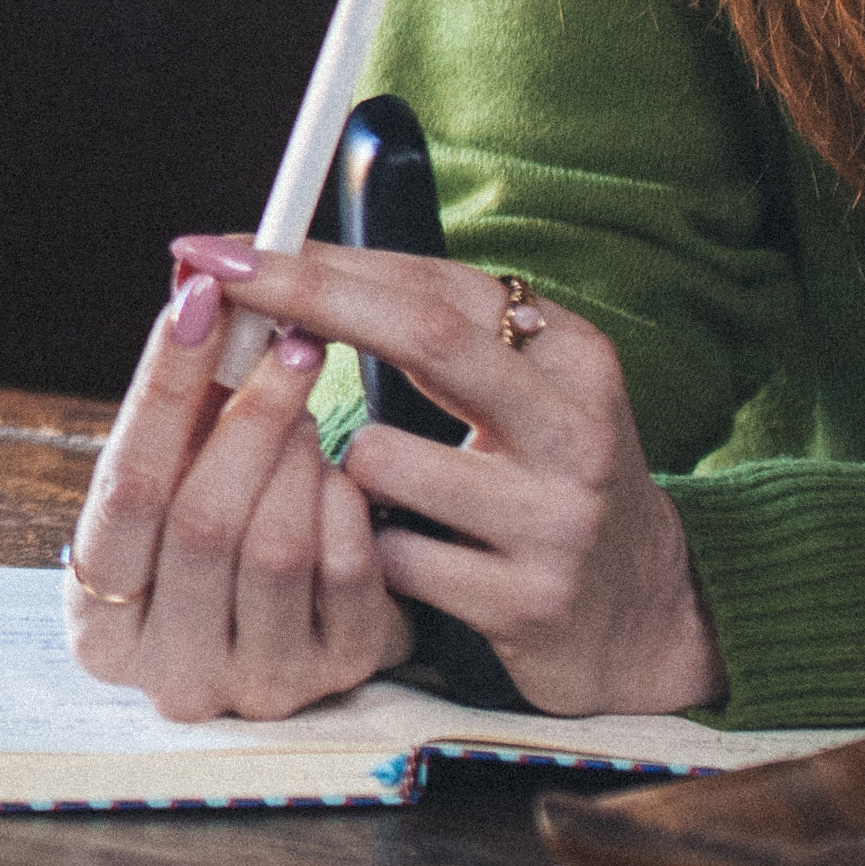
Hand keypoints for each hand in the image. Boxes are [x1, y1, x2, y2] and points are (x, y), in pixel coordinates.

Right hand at [55, 257, 406, 720]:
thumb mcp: (176, 488)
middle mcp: (169, 670)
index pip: (125, 486)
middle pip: (204, 520)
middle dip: (252, 412)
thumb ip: (179, 411)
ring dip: (301, 456)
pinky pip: (350, 571)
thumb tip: (206, 285)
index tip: (199, 298)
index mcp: (101, 621)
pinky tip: (342, 474)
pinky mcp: (338, 678)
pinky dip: (348, 503)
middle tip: (292, 337)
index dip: (162, 386)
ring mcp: (255, 685)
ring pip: (279, 545)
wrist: (295, 634)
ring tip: (310, 412)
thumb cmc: (218, 535)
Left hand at [184, 234, 720, 717]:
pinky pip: (388, 556)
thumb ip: (436, 333)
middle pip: (425, 336)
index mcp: (571, 358)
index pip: (435, 286)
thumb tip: (287, 263)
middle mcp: (575, 429)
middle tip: (221, 280)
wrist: (643, 617)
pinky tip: (407, 556)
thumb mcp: (523, 394)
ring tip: (382, 490)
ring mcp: (556, 518)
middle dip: (309, 299)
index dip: (326, 261)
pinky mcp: (527, 601)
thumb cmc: (544, 479)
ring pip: (381, 460)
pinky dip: (369, 549)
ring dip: (345, 468)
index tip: (234, 248)